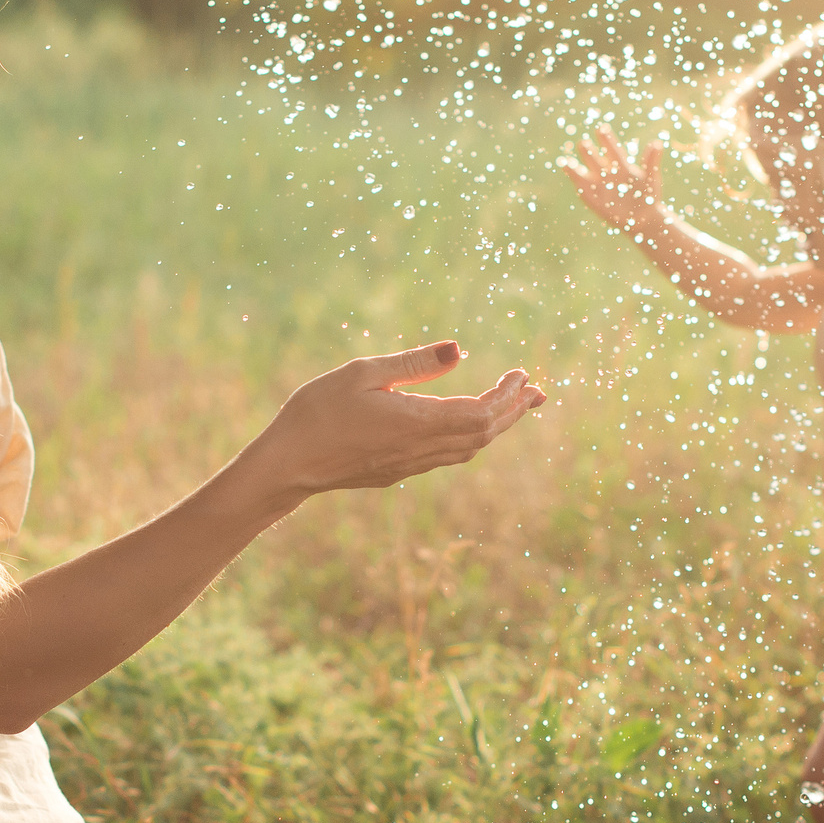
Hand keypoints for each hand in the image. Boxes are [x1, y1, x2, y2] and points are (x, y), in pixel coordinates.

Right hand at [233, 340, 544, 509]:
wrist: (287, 464)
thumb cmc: (317, 411)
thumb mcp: (363, 374)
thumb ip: (415, 363)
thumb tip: (459, 349)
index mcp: (418, 422)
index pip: (482, 413)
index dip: (507, 395)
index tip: (521, 373)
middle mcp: (421, 450)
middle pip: (483, 434)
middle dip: (513, 411)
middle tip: (536, 390)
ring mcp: (410, 466)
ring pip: (468, 450)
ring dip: (495, 427)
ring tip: (515, 407)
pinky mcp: (396, 473)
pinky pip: (448, 457)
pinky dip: (471, 438)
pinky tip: (470, 427)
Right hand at [560, 128, 667, 238]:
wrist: (643, 218)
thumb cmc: (648, 196)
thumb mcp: (652, 178)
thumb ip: (651, 161)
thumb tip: (657, 143)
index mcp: (620, 164)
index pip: (611, 148)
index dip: (606, 139)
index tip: (601, 129)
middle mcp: (606, 172)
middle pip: (593, 157)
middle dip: (588, 151)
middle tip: (584, 143)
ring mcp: (598, 185)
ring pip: (583, 172)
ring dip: (574, 167)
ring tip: (565, 161)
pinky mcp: (592, 198)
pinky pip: (582, 190)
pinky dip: (576, 181)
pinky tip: (568, 173)